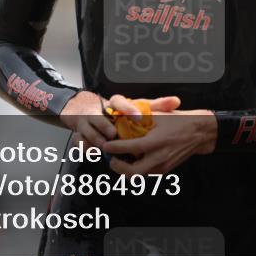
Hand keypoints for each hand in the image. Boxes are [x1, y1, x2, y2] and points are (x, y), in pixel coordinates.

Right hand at [60, 92, 181, 149]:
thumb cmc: (120, 112)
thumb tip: (176, 101)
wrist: (88, 111)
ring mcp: (86, 123)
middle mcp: (97, 111)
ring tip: (103, 148)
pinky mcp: (79, 134)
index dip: (127, 108)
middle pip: (98, 117)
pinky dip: (84, 148)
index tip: (137, 117)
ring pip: (87, 131)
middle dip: (104, 126)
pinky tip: (94, 154)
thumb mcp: (137, 107)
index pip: (117, 101)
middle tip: (113, 134)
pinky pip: (79, 142)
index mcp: (113, 103)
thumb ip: (155, 105)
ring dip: (95, 140)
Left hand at [102, 109, 216, 175]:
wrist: (199, 133)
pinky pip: (146, 174)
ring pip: (138, 176)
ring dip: (125, 170)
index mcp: (155, 141)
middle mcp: (158, 157)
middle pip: (131, 171)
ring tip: (118, 160)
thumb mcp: (158, 115)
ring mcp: (162, 166)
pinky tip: (132, 160)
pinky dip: (136, 169)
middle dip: (117, 167)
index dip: (114, 148)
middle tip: (110, 158)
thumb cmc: (177, 121)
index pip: (129, 148)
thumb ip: (140, 119)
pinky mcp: (165, 170)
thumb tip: (121, 118)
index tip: (105, 145)